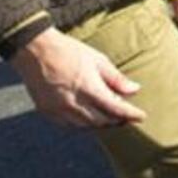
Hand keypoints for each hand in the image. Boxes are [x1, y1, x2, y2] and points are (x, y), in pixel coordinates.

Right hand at [9, 28, 145, 127]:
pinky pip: (69, 125)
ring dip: (101, 124)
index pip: (115, 109)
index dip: (131, 115)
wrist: (35, 51)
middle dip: (117, 121)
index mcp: (88, 88)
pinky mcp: (47, 111)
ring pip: (85, 126)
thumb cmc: (69, 52)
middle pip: (101, 121)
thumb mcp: (98, 60)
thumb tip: (134, 90)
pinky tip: (90, 118)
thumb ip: (116, 78)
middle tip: (128, 117)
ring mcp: (58, 109)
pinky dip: (83, 125)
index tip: (142, 117)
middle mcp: (73, 102)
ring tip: (111, 118)